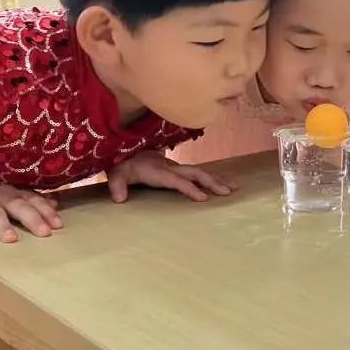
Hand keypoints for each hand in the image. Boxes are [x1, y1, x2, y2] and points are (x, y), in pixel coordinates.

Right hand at [0, 178, 61, 242]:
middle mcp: (3, 198)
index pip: (35, 201)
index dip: (47, 212)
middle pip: (19, 207)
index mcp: (16, 195)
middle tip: (44, 233)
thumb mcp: (13, 195)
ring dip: (3, 226)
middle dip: (33, 219)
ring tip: (11, 239)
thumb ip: (33, 200)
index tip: (59, 225)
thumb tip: (56, 204)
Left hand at [108, 151, 235, 202]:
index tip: (203, 198)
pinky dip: (212, 177)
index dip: (189, 188)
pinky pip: (198, 172)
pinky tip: (224, 182)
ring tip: (234, 187)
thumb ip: (116, 185)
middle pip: (194, 172)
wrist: (125, 151)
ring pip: (200, 171)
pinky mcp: (178, 169)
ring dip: (217, 179)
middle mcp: (169, 166)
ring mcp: (175, 166)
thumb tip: (119, 199)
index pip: (176, 180)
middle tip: (228, 192)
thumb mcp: (115, 175)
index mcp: (156, 170)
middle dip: (211, 182)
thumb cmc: (122, 166)